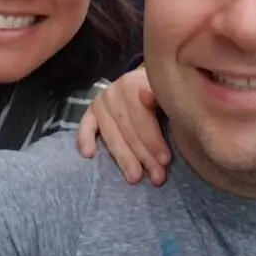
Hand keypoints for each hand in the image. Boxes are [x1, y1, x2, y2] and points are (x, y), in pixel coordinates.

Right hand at [76, 66, 171, 185]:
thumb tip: (148, 98)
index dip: (153, 140)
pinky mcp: (93, 109)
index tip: (165, 161)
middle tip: (157, 178)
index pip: (142, 116)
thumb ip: (163, 97)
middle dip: (143, 155)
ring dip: (123, 157)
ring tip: (134, 178)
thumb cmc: (166, 92)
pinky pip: (86, 125)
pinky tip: (89, 154)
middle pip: (127, 127)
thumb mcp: (170, 93)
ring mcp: (103, 99)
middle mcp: (117, 89)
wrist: (156, 77)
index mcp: (138, 82)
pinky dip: (85, 138)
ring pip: (111, 132)